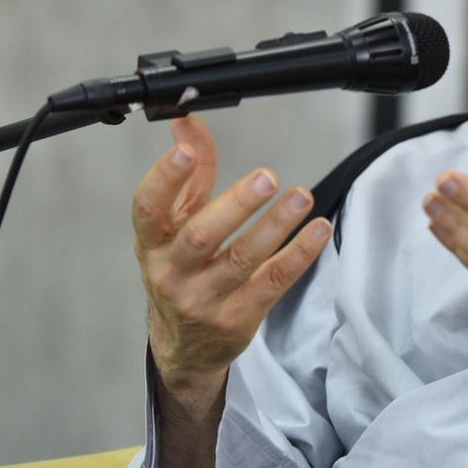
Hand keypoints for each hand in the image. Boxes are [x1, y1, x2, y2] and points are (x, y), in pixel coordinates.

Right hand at [132, 115, 331, 409]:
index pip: (148, 209)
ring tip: (302, 195)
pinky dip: (298, 254)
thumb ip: (188, 174)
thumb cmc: (180, 269)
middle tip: (268, 177)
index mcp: (152, 244)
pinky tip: (318, 229)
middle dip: (236, 205)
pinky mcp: (238, 318)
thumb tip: (187, 121)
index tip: (186, 149)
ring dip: (276, 226)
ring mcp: (204, 300)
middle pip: (201, 236)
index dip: (165, 177)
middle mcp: (172, 273)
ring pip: (242, 260)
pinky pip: (272, 283)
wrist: (184, 346)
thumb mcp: (175, 224)